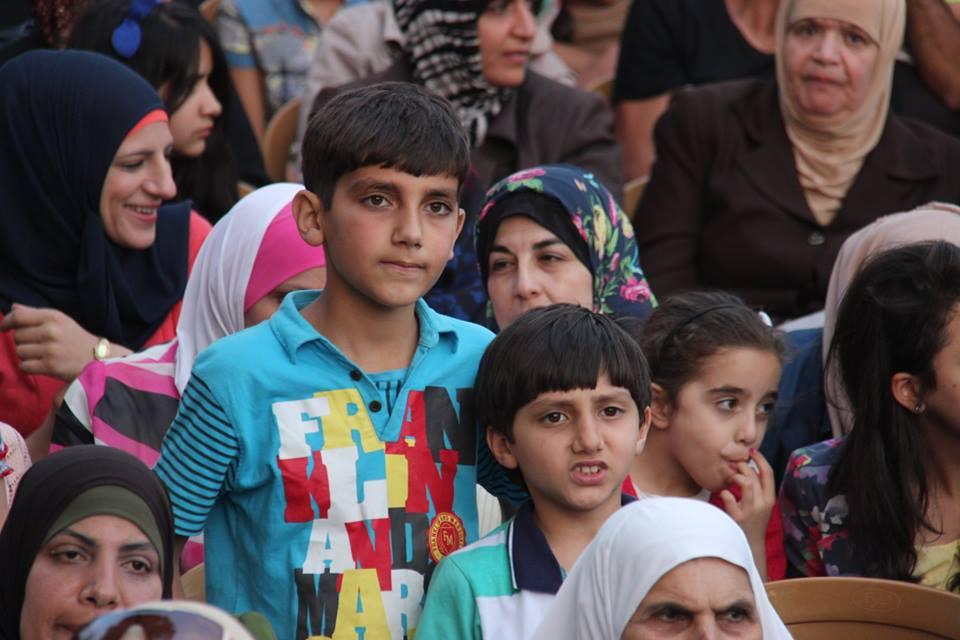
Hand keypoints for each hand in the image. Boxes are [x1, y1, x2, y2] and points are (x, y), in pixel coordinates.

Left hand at [0, 303, 99, 380]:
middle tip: (37, 344)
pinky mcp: (50, 366)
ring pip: (19, 352)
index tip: (4, 328)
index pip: (18, 317)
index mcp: (52, 317)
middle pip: (17, 336)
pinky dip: (29, 366)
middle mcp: (50, 331)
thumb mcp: (60, 320)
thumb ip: (35, 313)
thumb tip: (13, 307)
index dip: (7, 322)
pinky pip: (24, 366)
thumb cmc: (75, 338)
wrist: (97, 358)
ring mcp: (50, 349)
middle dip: (23, 341)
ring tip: (41, 354)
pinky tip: (40, 364)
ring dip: (26, 355)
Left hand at [718, 449, 774, 575]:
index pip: (769, 473)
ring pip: (746, 484)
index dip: (760, 459)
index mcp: (770, 497)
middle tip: (733, 467)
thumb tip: (747, 467)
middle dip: (742, 467)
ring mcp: (751, 510)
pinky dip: (725, 493)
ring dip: (735, 477)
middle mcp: (763, 503)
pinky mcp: (739, 518)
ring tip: (729, 479)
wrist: (751, 544)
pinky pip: (730, 499)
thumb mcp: (761, 504)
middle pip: (754, 476)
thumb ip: (757, 488)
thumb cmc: (753, 520)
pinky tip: (723, 494)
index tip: (751, 451)